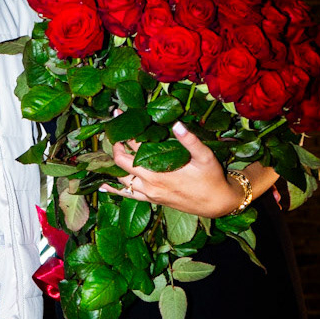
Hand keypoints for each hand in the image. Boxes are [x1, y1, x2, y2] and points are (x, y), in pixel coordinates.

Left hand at [102, 121, 275, 218]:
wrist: (217, 203)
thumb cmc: (211, 178)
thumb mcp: (205, 157)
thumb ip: (190, 141)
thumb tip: (176, 123)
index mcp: (160, 171)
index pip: (135, 146)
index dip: (125, 130)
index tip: (117, 115)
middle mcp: (150, 183)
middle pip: (122, 162)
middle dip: (115, 145)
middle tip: (115, 130)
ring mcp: (149, 193)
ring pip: (121, 178)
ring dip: (113, 164)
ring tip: (108, 149)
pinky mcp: (151, 200)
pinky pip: (128, 195)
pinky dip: (115, 188)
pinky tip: (102, 184)